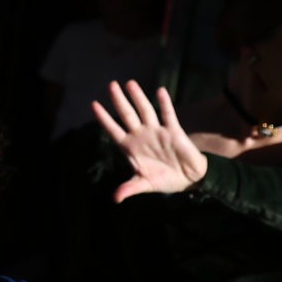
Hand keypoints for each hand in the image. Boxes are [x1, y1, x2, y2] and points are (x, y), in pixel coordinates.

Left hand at [95, 80, 207, 201]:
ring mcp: (157, 131)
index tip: (93, 104)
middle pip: (127, 115)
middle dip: (119, 101)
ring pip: (145, 111)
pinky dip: (164, 104)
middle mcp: (141, 136)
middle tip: (111, 84)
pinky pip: (168, 115)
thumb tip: (115, 198)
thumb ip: (129, 188)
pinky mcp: (174, 131)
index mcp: (130, 147)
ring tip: (129, 83)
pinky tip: (160, 91)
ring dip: (138, 97)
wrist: (188, 180)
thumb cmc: (164, 180)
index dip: (103, 118)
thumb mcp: (144, 184)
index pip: (113, 129)